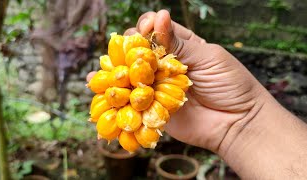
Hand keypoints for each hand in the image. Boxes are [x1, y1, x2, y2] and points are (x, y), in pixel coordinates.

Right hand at [124, 10, 267, 152]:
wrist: (237, 123)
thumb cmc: (230, 85)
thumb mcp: (208, 57)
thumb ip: (179, 43)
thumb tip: (159, 16)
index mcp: (179, 46)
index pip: (154, 29)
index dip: (146, 25)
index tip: (146, 28)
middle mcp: (164, 64)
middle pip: (137, 49)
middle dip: (131, 46)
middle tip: (134, 52)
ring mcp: (156, 86)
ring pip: (131, 73)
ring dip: (122, 68)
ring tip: (120, 67)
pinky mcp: (153, 106)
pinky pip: (134, 99)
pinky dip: (122, 93)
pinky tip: (110, 86)